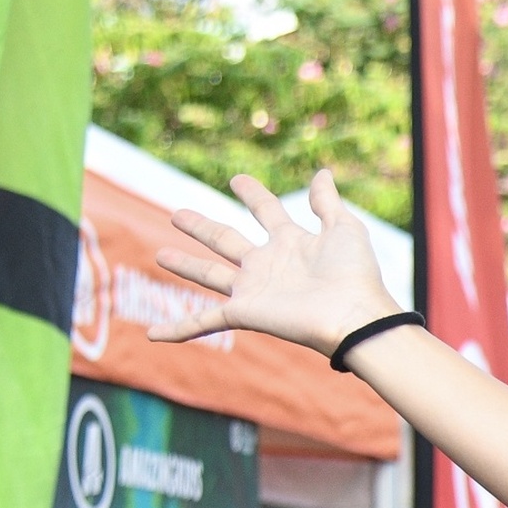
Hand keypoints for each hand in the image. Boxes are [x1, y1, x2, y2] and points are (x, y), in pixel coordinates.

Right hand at [150, 170, 400, 355]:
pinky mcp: (244, 313)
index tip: (238, 180)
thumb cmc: (354, 274)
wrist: (354, 316)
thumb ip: (328, 202)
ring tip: (159, 255)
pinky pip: (204, 321)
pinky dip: (178, 328)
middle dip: (202, 228)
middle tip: (177, 214)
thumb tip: (322, 173)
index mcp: (291, 242)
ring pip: (209, 275)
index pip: (266, 211)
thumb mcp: (344, 228)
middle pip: (226, 240)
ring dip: (185, 266)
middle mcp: (268, 265)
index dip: (252, 194)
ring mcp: (253, 290)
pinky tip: (153, 335)